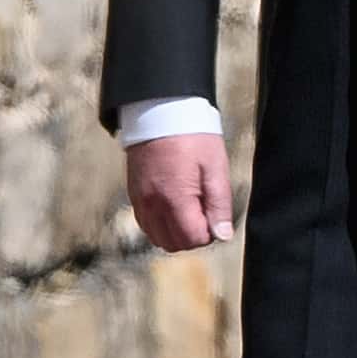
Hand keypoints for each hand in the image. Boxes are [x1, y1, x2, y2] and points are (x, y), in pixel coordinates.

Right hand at [126, 134, 234, 250]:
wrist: (160, 114)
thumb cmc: (192, 137)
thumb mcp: (216, 168)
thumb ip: (219, 204)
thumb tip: (222, 235)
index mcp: (174, 199)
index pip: (192, 239)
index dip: (210, 232)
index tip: (216, 213)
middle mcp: (152, 205)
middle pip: (174, 244)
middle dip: (194, 235)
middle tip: (206, 211)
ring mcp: (139, 202)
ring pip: (158, 238)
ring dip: (177, 232)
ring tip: (192, 208)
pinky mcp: (133, 196)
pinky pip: (146, 224)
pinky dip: (162, 225)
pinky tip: (176, 207)